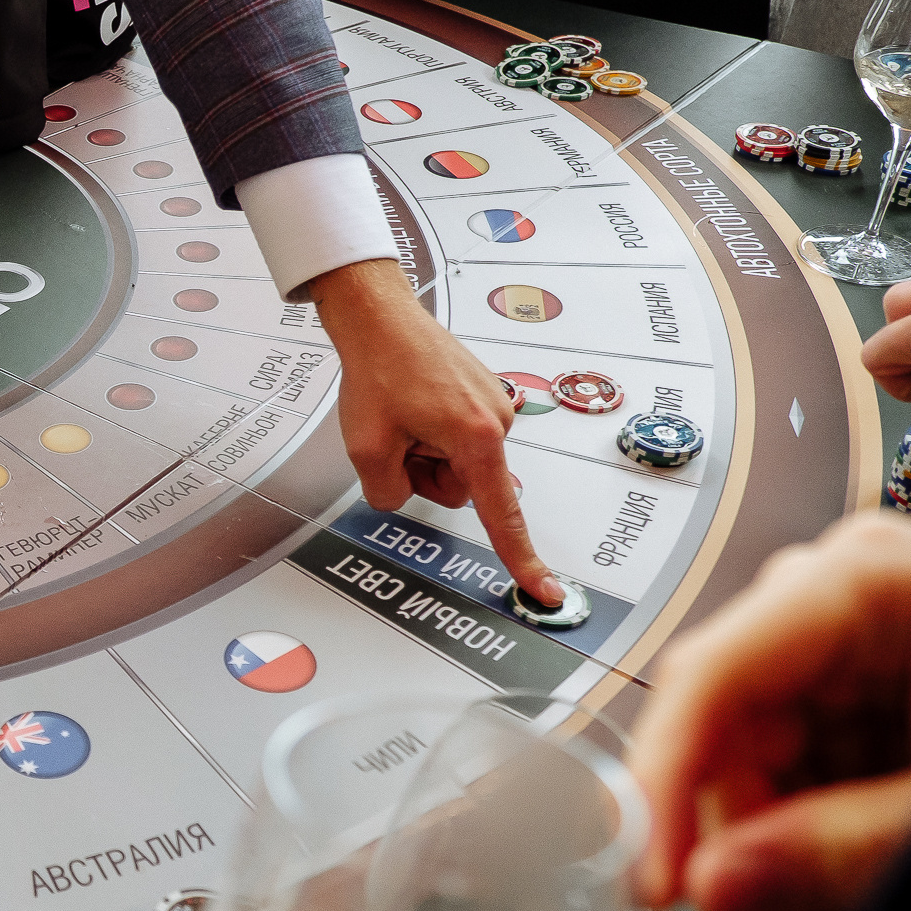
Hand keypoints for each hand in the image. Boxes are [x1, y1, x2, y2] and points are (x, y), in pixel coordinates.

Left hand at [311, 260, 560, 605]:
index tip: (544, 591)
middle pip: (462, 489)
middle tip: (396, 437)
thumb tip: (404, 495)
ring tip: (403, 416)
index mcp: (476, 437)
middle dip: (425, 474)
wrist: (380, 318)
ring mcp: (494, 407)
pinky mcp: (484, 397)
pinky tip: (412, 405)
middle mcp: (496, 421)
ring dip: (425, 452)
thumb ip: (388, 493)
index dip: (521, 558)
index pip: (501, 516)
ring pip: (457, 464)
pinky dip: (431, 432)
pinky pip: (457, 438)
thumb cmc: (378, 370)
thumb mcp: (366, 449)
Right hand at [633, 511, 910, 910]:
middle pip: (720, 727)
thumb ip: (844, 849)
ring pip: (739, 766)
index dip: (665, 778)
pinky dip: (801, 844)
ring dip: (775, 852)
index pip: (716, 671)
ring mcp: (833, 655)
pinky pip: (775, 778)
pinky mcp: (835, 703)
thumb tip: (713, 881)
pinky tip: (845, 881)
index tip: (656, 873)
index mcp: (877, 585)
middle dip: (743, 833)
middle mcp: (837, 605)